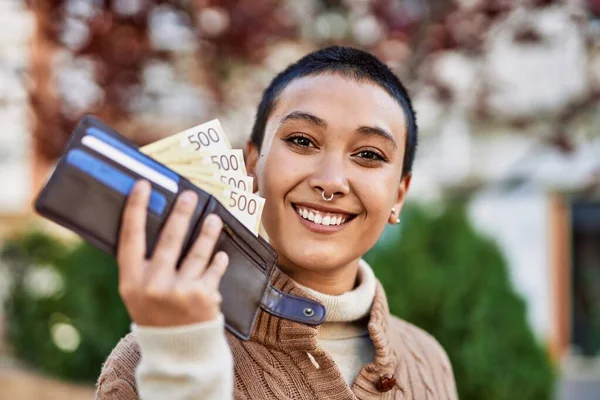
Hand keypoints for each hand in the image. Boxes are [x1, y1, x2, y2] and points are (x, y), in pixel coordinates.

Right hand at [117, 180, 228, 326]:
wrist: (178, 351)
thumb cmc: (156, 315)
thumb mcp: (138, 294)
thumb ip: (143, 266)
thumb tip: (154, 222)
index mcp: (131, 281)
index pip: (130, 237)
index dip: (136, 209)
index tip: (144, 185)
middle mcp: (153, 285)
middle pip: (169, 238)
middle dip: (181, 212)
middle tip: (190, 195)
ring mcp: (180, 291)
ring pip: (198, 250)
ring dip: (207, 231)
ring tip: (213, 219)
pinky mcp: (204, 296)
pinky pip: (214, 268)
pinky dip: (218, 260)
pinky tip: (220, 254)